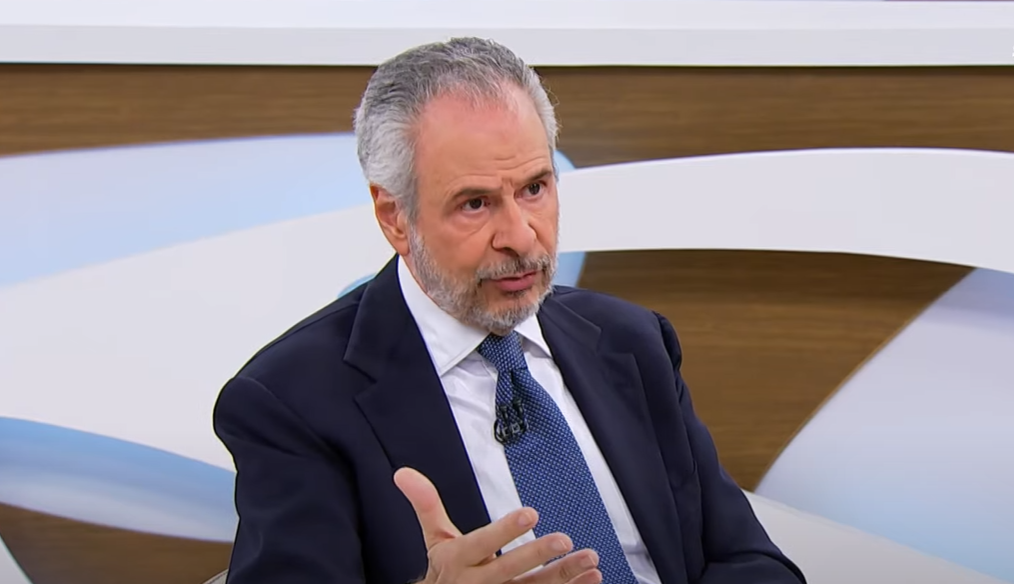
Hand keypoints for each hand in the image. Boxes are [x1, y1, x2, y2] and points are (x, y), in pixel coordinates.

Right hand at [394, 467, 601, 583]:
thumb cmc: (446, 572)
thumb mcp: (434, 540)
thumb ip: (426, 505)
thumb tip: (402, 472)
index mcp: (457, 561)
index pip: (482, 544)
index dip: (505, 531)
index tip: (531, 513)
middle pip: (509, 572)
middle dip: (537, 556)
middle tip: (564, 539)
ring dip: (565, 578)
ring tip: (590, 560)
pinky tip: (591, 579)